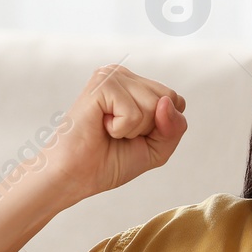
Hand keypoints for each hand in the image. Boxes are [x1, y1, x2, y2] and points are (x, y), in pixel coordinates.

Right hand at [50, 63, 187, 203]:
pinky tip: (102, 127)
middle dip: (149, 128)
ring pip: (153, 106)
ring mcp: (111, 76)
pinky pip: (134, 113)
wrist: (75, 176)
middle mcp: (123, 75)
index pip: (176, 101)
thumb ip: (175, 126)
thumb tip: (166, 102)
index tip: (133, 135)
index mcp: (136, 85)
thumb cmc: (109, 161)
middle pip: (168, 100)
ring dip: (134, 130)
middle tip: (119, 133)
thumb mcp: (158, 148)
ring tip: (109, 130)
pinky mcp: (101, 85)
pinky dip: (121, 129)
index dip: (162, 127)